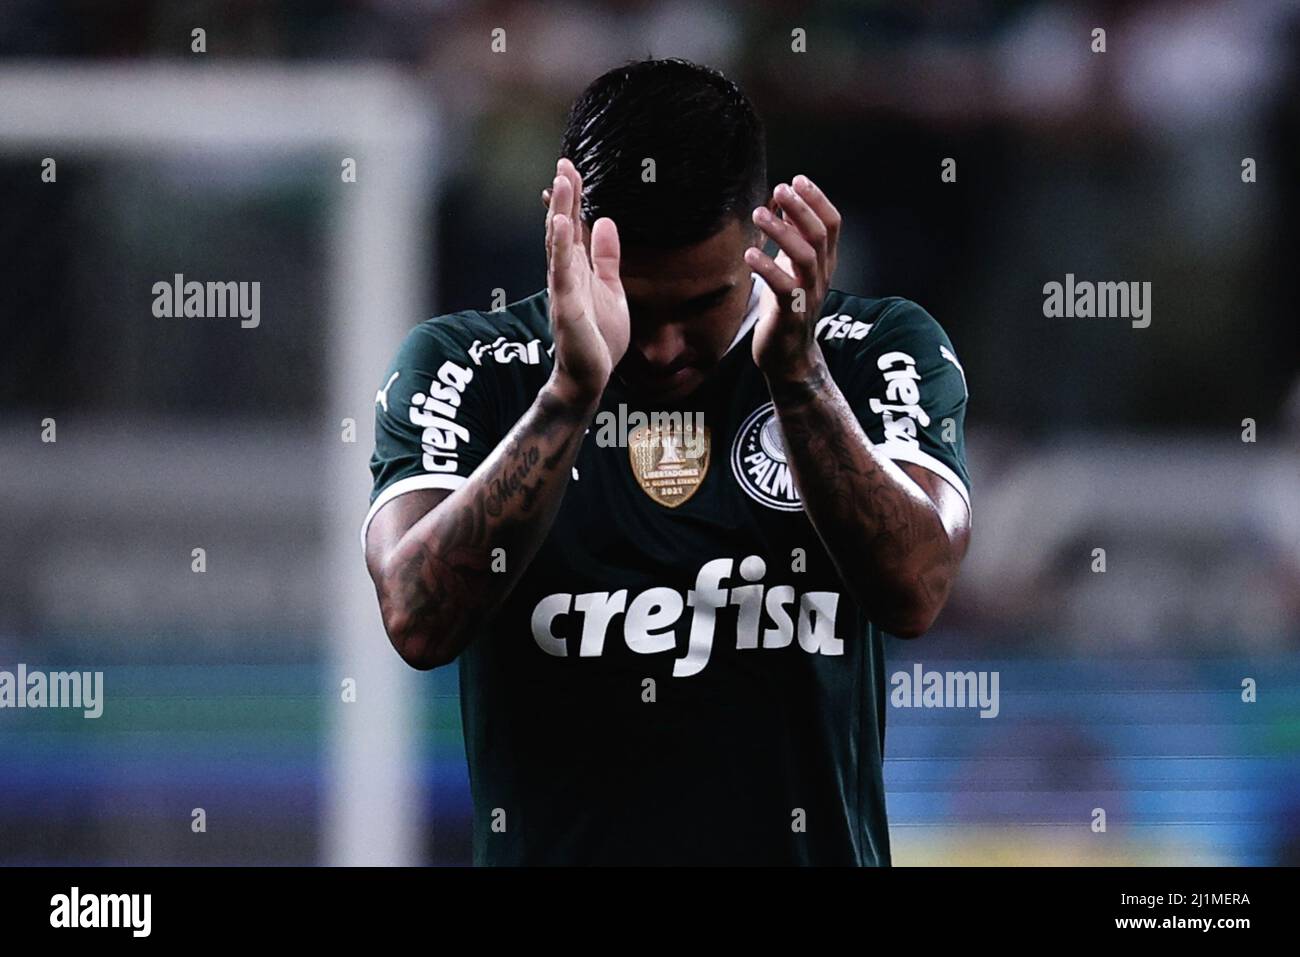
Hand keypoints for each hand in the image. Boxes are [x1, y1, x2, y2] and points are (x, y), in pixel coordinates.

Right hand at [543, 158, 629, 402]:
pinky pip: (562, 272)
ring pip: (559, 244)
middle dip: (563, 196)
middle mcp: (567, 274)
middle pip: (563, 228)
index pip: (573, 227)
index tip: (570, 169)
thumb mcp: (611, 289)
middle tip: (564, 164)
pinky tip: (559, 224)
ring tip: (559, 182)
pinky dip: (560, 247)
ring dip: (558, 212)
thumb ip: (607, 258)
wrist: (589, 376)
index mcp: (578, 270)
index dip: (572, 199)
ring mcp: (564, 289)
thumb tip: (606, 222)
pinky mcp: (566, 306)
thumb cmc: (598, 337)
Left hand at [744, 175, 840, 381]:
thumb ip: (790, 234)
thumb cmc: (786, 307)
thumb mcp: (789, 266)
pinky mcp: (791, 314)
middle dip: (801, 208)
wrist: (788, 356)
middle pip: (820, 235)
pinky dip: (767, 268)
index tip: (797, 180)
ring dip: (782, 232)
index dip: (817, 200)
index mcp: (824, 262)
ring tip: (759, 214)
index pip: (832, 224)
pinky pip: (784, 287)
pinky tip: (749, 254)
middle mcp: (821, 276)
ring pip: (805, 257)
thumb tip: (782, 197)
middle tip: (780, 188)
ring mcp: (808, 295)